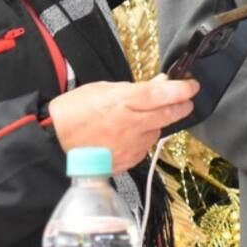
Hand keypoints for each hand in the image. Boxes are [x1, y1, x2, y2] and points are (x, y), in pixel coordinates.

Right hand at [47, 74, 198, 171]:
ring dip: (155, 123)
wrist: (54, 143)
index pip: (160, 95)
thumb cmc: (73, 112)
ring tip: (139, 118)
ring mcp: (129, 146)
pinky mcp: (126, 161)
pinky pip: (143, 148)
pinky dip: (141, 139)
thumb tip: (157, 85)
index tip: (192, 86)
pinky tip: (128, 135)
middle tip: (186, 101)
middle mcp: (129, 126)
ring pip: (155, 132)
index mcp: (121, 102)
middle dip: (181, 107)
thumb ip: (132, 89)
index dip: (180, 90)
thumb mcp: (102, 90)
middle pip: (167, 115)